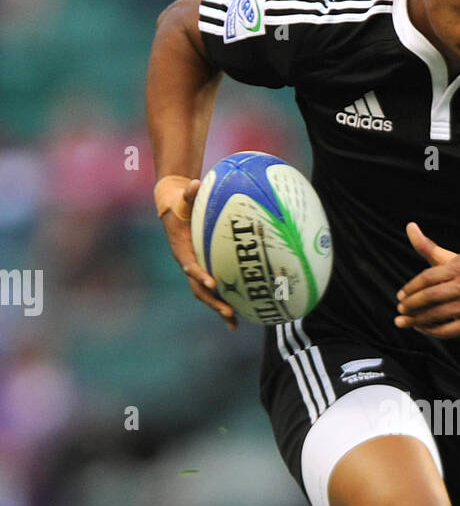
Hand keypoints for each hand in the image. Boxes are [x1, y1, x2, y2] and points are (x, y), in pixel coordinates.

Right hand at [160, 177, 236, 327]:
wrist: (173, 209)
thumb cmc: (181, 202)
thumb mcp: (183, 197)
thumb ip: (189, 192)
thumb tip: (195, 182)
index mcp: (181, 249)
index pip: (190, 264)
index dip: (199, 274)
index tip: (212, 282)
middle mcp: (187, 263)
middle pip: (198, 288)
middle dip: (213, 301)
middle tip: (229, 312)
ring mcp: (195, 270)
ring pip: (206, 294)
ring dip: (219, 308)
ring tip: (235, 323)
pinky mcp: (203, 271)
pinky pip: (214, 290)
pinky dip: (224, 302)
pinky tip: (240, 315)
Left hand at [395, 222, 459, 337]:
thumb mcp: (452, 259)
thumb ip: (428, 247)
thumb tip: (409, 226)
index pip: (428, 277)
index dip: (411, 288)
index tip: (400, 295)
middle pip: (431, 296)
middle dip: (411, 304)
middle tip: (400, 308)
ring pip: (437, 315)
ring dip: (416, 320)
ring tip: (403, 321)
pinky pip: (447, 330)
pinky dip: (430, 330)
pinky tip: (420, 327)